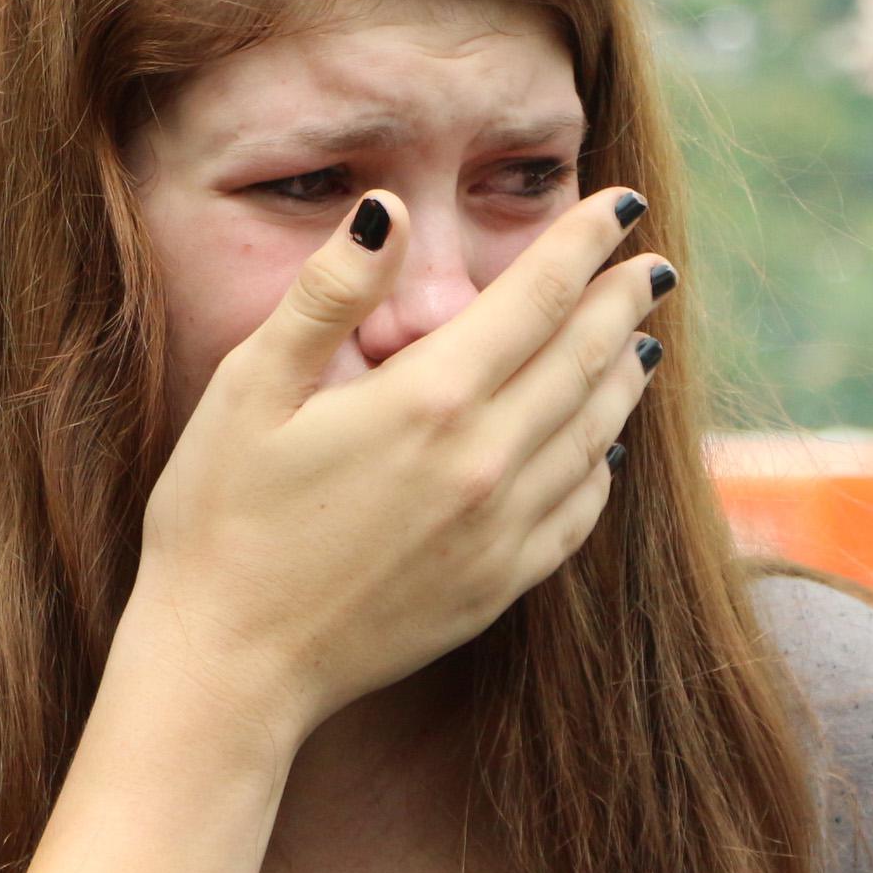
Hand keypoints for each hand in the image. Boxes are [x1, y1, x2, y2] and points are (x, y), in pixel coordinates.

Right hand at [122, 185, 667, 745]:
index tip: (622, 206)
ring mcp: (500, 532)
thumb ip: (327, 294)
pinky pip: (578, 511)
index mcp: (428, 400)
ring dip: (623, 377)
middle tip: (653, 267)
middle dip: (622, 303)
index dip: (585, 243)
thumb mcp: (249, 389)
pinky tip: (605, 446)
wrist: (229, 666)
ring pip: (595, 434)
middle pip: (582, 360)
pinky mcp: (497, 587)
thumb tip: (389, 208)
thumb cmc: (219, 520)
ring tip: (640, 340)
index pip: (537, 297)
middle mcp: (485, 463)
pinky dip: (603, 464)